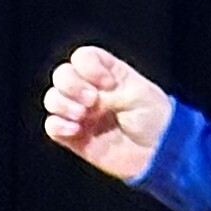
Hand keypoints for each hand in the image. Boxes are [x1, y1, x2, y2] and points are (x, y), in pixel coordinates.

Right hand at [44, 45, 172, 185]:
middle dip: (71, 85)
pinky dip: (58, 124)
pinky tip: (75, 130)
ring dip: (63, 104)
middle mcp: (92, 92)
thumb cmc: (155, 120)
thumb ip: (105, 92)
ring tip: (83, 116)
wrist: (158, 152)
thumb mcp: (135, 94)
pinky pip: (52, 125)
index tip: (107, 83)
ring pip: (52, 99)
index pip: (83, 58)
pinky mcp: (74, 137)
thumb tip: (80, 100)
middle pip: (62, 74)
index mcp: (109, 75)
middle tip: (92, 101)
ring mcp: (82, 114)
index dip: (88, 66)